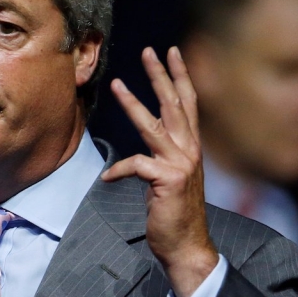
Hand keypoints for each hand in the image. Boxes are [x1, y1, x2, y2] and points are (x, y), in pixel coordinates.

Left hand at [102, 46, 217, 296]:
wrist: (186, 246)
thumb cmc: (174, 214)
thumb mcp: (170, 179)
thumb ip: (162, 158)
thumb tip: (148, 147)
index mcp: (191, 147)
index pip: (188, 103)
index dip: (179, 76)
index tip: (171, 52)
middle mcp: (190, 150)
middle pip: (175, 104)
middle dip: (160, 75)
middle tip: (149, 50)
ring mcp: (180, 163)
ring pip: (153, 125)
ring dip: (134, 102)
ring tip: (117, 83)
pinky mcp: (168, 180)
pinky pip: (135, 165)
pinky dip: (118, 170)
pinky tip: (106, 178)